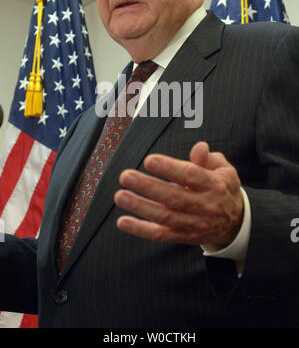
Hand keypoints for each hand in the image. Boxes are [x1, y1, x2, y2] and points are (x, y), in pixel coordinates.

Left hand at [114, 142, 243, 246]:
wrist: (236, 223)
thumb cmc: (223, 188)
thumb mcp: (223, 169)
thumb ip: (208, 158)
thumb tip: (199, 147)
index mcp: (214, 185)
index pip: (191, 176)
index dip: (170, 168)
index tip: (150, 160)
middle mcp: (205, 206)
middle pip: (174, 197)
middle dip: (148, 187)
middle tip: (126, 176)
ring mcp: (194, 224)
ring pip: (165, 217)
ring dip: (140, 207)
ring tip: (120, 196)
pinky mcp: (184, 237)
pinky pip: (161, 235)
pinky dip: (140, 230)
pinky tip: (123, 221)